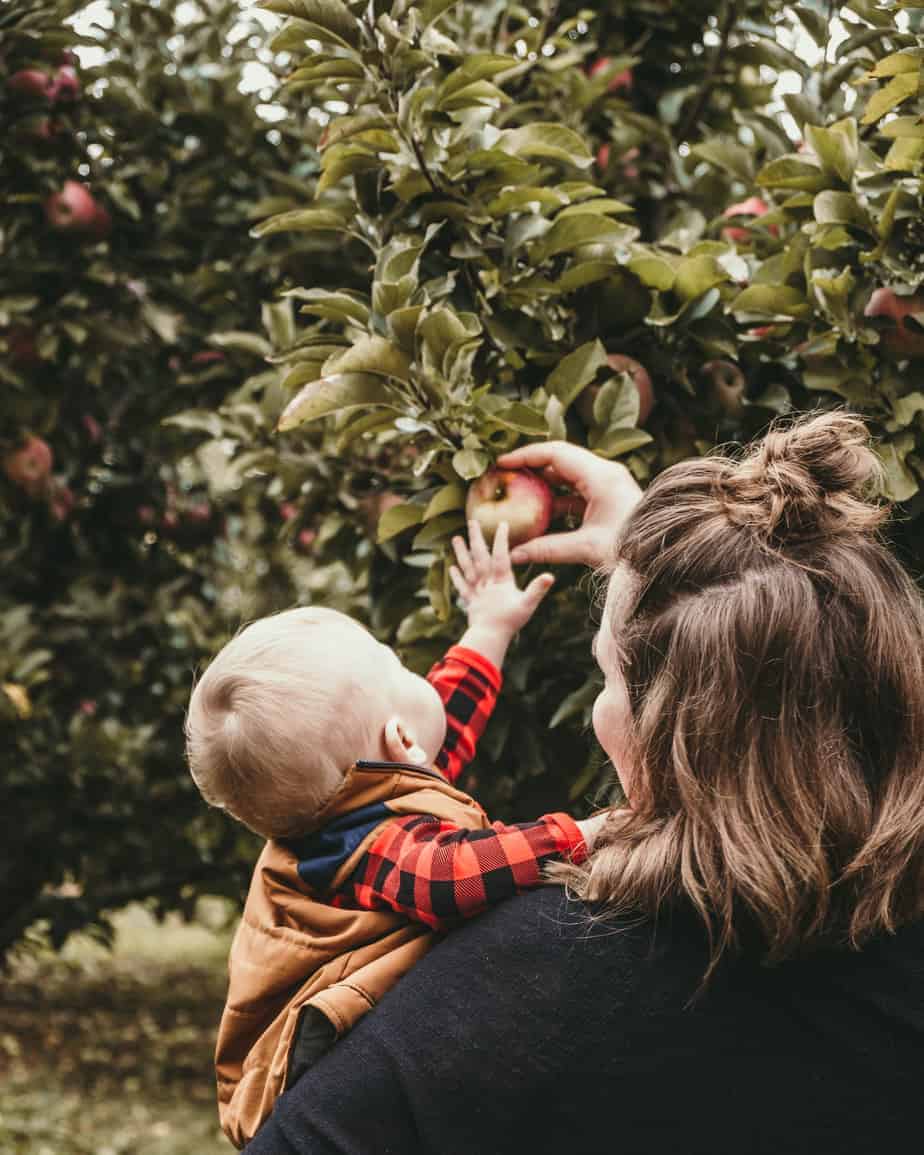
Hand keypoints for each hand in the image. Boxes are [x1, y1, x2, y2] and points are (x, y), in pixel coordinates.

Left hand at [450, 520, 554, 641]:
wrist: (489, 637)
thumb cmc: (510, 622)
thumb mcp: (528, 605)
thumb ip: (537, 589)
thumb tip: (550, 576)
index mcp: (501, 581)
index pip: (501, 555)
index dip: (501, 539)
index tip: (502, 523)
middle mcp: (487, 583)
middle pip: (480, 556)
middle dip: (476, 538)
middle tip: (471, 521)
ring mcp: (476, 591)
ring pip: (467, 568)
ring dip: (461, 553)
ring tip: (456, 539)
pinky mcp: (470, 601)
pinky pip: (462, 586)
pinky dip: (456, 576)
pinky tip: (451, 567)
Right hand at [495, 442, 642, 568]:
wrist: (662, 555)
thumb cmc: (630, 550)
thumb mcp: (586, 549)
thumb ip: (548, 549)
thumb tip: (513, 555)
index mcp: (600, 476)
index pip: (555, 453)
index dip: (526, 456)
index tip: (502, 463)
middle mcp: (605, 473)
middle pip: (560, 459)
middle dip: (531, 466)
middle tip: (504, 475)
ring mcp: (607, 484)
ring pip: (568, 475)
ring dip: (543, 483)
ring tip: (517, 492)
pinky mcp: (608, 497)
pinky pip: (576, 491)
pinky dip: (557, 499)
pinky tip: (540, 514)